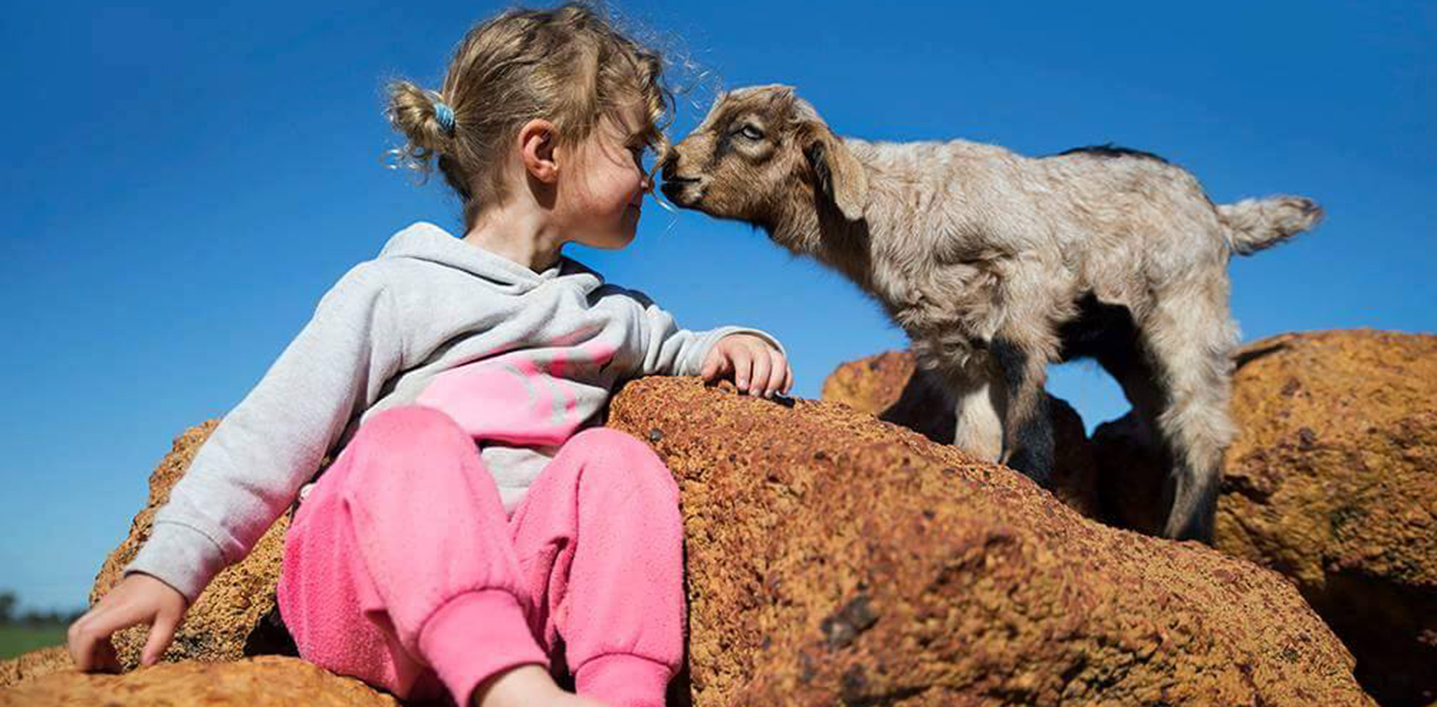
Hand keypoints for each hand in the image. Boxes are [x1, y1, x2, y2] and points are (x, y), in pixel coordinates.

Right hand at [68, 572, 187, 671]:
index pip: (88, 633)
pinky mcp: (107, 606)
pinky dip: (96, 643)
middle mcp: (106, 606)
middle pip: (76, 632)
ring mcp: (105, 605)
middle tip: (103, 672)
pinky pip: (91, 626)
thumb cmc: (172, 593)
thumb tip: (147, 665)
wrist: (170, 567)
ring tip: (113, 666)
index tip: (96, 671)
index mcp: (120, 610)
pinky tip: (114, 654)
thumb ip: (159, 642)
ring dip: (90, 651)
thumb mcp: (171, 619)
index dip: (85, 654)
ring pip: (82, 630)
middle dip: (81, 655)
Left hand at [700, 334, 791, 396]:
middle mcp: (757, 346)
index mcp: (738, 345)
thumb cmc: (725, 357)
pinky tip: (782, 393)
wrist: (740, 346)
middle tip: (754, 396)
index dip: (743, 371)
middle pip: (763, 358)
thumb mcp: (714, 359)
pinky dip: (787, 380)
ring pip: (779, 361)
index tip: (742, 388)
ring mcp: (770, 352)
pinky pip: (788, 368)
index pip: (743, 355)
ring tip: (768, 397)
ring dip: (776, 379)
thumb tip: (706, 376)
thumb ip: (710, 366)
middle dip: (760, 378)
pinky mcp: (780, 361)